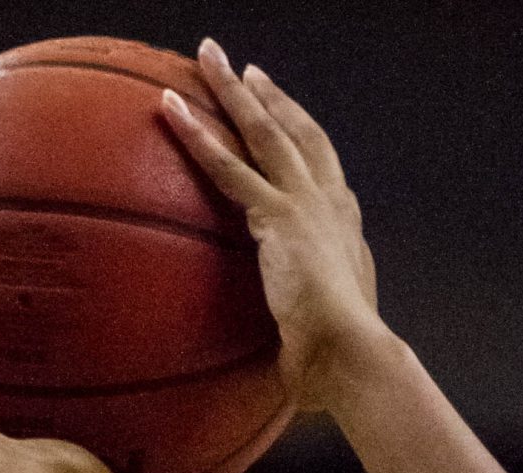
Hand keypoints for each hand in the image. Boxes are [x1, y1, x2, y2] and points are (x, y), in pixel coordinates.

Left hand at [160, 40, 388, 412]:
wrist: (352, 357)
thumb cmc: (338, 365)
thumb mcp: (320, 335)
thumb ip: (301, 328)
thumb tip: (285, 366)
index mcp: (344, 226)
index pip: (320, 166)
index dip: (299, 134)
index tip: (280, 111)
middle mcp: (330, 203)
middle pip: (297, 133)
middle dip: (270, 98)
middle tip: (245, 68)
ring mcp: (306, 204)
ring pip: (264, 132)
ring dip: (233, 91)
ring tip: (206, 57)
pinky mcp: (277, 216)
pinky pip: (227, 167)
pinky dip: (198, 135)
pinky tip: (170, 109)